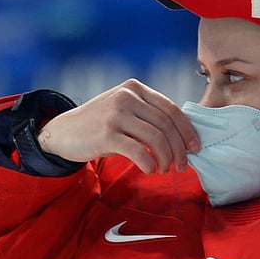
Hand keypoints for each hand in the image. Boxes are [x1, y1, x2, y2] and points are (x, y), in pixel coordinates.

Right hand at [37, 79, 199, 173]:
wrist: (64, 132)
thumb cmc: (100, 124)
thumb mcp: (125, 110)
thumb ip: (149, 116)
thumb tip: (182, 137)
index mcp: (135, 88)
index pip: (171, 109)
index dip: (187, 130)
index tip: (195, 147)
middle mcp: (127, 96)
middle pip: (166, 125)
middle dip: (179, 149)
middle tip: (182, 166)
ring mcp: (116, 114)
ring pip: (156, 138)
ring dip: (166, 159)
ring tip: (164, 170)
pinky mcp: (107, 133)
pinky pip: (138, 151)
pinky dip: (149, 164)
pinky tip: (150, 170)